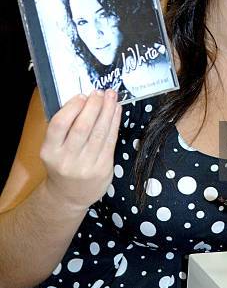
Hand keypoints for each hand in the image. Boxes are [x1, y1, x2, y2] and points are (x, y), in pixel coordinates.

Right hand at [40, 89, 121, 210]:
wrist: (69, 195)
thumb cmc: (63, 164)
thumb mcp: (54, 148)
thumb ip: (65, 128)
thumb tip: (85, 100)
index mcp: (49, 152)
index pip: (59, 125)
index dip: (72, 107)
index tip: (82, 95)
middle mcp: (66, 159)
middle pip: (82, 127)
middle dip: (93, 106)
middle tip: (99, 92)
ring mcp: (86, 165)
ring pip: (99, 132)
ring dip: (107, 110)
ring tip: (111, 96)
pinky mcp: (102, 168)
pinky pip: (111, 140)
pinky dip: (115, 122)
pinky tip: (116, 111)